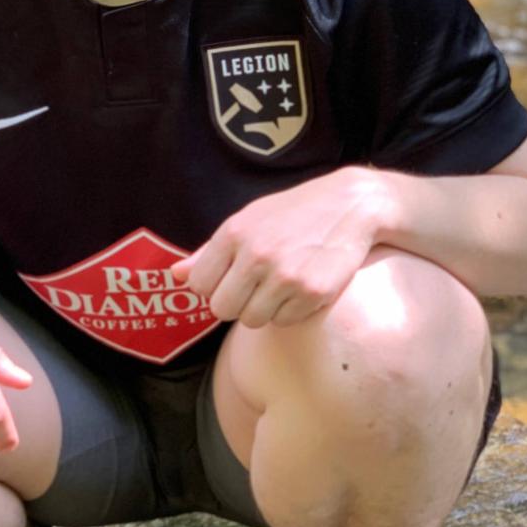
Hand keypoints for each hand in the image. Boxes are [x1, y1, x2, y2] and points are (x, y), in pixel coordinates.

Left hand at [169, 168, 384, 328]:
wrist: (351, 205)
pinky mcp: (312, 293)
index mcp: (233, 234)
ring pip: (252, 320)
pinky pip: (284, 322)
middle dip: (235, 303)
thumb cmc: (293, 213)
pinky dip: (290, 311)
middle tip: (255, 287)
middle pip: (222, 309)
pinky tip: (301, 287)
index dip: (213, 286)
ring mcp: (284, 277)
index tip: (230, 278)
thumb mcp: (247, 220)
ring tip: (279, 285)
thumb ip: (209, 251)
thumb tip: (175, 275)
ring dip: (263, 309)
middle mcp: (256, 256)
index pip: (200, 285)